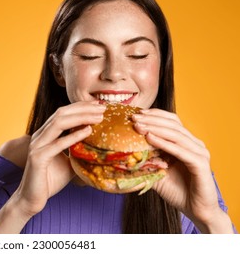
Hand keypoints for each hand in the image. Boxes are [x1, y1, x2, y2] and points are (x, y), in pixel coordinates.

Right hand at [13, 101, 105, 216]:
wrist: (32, 199)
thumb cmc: (50, 181)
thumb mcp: (69, 163)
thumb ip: (79, 152)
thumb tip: (100, 149)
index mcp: (45, 134)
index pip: (63, 113)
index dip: (81, 107)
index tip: (99, 106)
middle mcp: (40, 136)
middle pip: (61, 113)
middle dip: (83, 108)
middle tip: (102, 108)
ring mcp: (37, 145)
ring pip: (59, 123)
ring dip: (81, 117)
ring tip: (98, 118)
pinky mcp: (38, 157)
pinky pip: (58, 143)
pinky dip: (74, 136)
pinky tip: (88, 131)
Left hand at [132, 109, 232, 232]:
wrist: (196, 211)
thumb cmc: (177, 191)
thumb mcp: (156, 172)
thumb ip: (146, 160)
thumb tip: (124, 153)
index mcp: (187, 143)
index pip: (172, 121)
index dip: (154, 115)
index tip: (136, 114)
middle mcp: (195, 144)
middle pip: (173, 124)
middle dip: (151, 120)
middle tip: (134, 118)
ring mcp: (199, 153)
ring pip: (176, 134)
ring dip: (155, 128)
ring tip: (138, 126)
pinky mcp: (200, 164)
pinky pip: (180, 150)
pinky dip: (164, 143)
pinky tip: (149, 138)